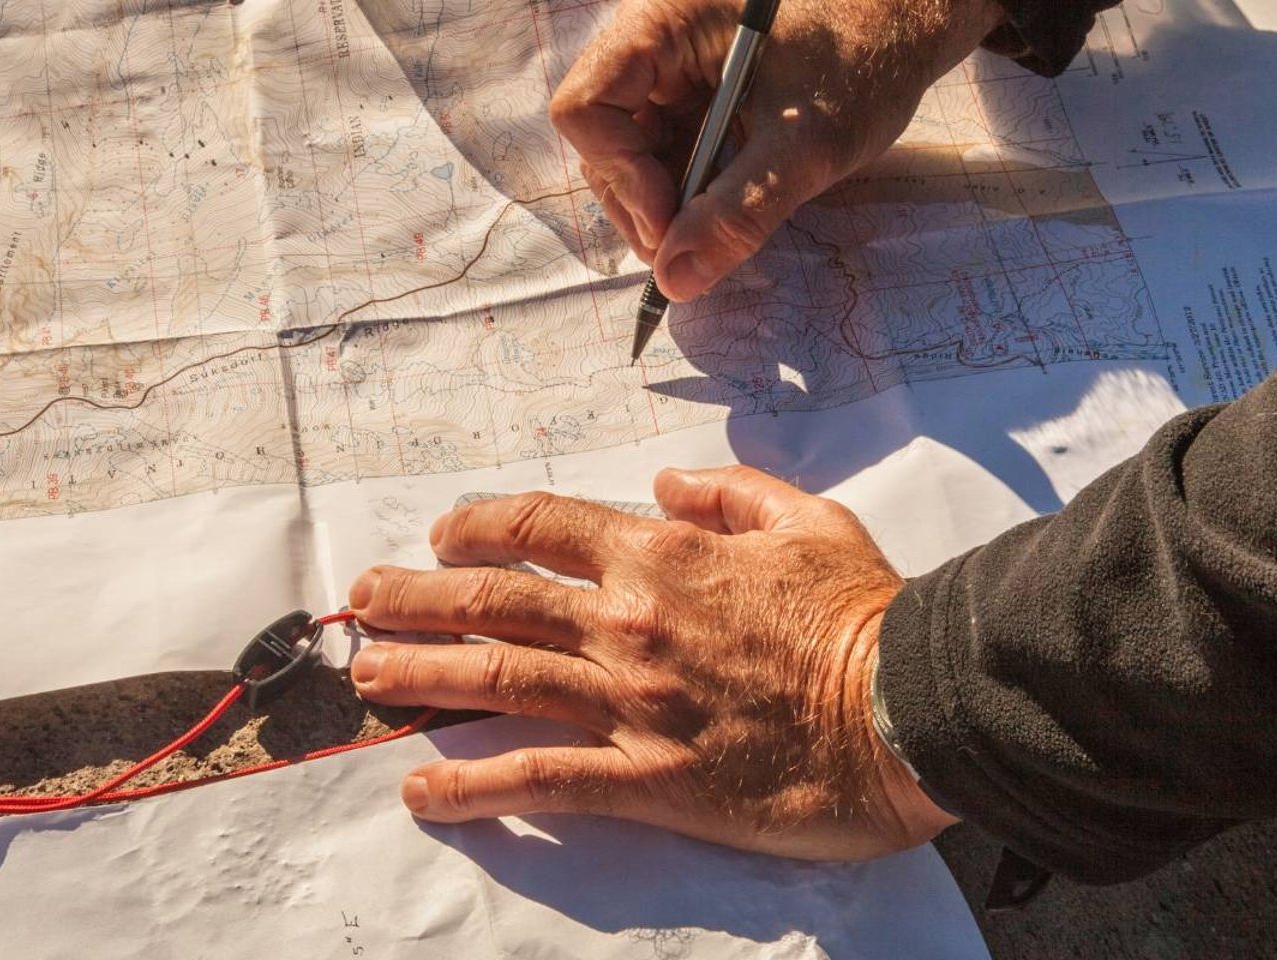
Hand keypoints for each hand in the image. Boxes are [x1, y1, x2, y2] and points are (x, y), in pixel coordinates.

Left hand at [347, 466, 955, 860]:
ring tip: (365, 675)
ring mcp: (629, 704)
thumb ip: (728, 491)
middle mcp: (628, 622)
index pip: (540, 525)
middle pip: (493, 600)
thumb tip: (663, 482)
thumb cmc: (867, 615)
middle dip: (416, 596)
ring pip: (497, 679)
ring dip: (420, 673)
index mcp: (663, 555)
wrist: (912, 711)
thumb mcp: (807, 520)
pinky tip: (421, 790)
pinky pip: (540, 778)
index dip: (478, 525)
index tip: (443, 535)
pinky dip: (473, 783)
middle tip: (365, 600)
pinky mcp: (647, 780)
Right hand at [551, 0, 1007, 300]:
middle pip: (603, 136)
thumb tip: (676, 280)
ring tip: (709, 240)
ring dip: (664, 206)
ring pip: (631, 153)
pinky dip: (689, 193)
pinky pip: (667, 151)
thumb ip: (739, 211)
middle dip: (640, 203)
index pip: (587, 106)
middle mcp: (655, 43)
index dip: (620, 173)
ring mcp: (673, 70)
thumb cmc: (867, 56)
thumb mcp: (808, 143)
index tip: (670, 228)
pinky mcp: (696, 94)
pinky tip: (723, 214)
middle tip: (687, 258)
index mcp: (665, 24)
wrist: (911, 23)